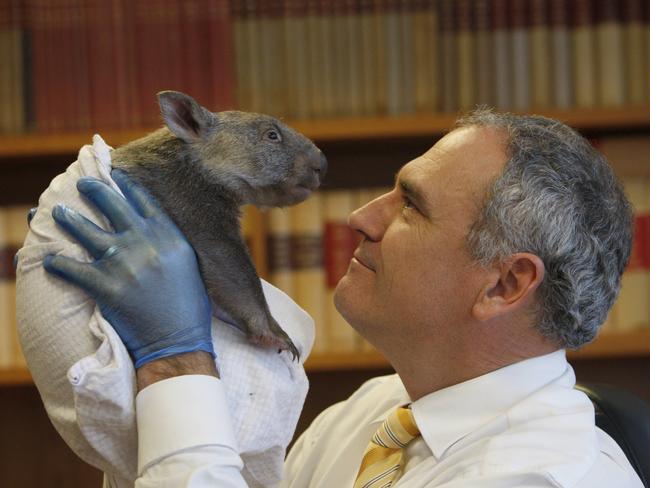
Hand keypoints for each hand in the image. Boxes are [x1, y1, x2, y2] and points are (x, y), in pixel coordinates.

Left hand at [43, 169, 213, 368]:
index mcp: (169, 236)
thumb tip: (152, 229)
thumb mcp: (190, 265)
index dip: (126, 184)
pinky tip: (48, 260)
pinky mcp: (105, 286)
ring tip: (57, 212)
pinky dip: (57, 264)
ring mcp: (123, 263)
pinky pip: (72, 269)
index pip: (143, 200)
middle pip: (112, 205)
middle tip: (81, 183)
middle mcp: (145, 243)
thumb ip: (170, 242)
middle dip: (93, 190)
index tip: (114, 174)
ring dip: (68, 219)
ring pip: (86, 231)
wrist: (179, 341)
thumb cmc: (190, 306)